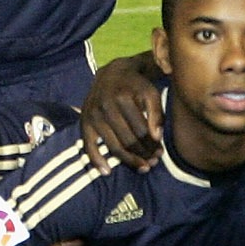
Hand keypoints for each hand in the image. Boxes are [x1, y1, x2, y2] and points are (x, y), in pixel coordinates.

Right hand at [78, 51, 163, 171]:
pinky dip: (97, 160)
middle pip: (127, 141)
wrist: (112, 74)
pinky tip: (107, 172)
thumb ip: (157, 113)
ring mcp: (93, 116)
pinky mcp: (84, 122)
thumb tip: (156, 138)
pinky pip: (89, 146)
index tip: (160, 153)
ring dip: (129, 161)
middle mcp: (105, 107)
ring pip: (113, 146)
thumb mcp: (150, 93)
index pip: (141, 131)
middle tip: (153, 163)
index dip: (152, 145)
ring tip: (142, 167)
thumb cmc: (136, 86)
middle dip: (142, 155)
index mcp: (122, 98)